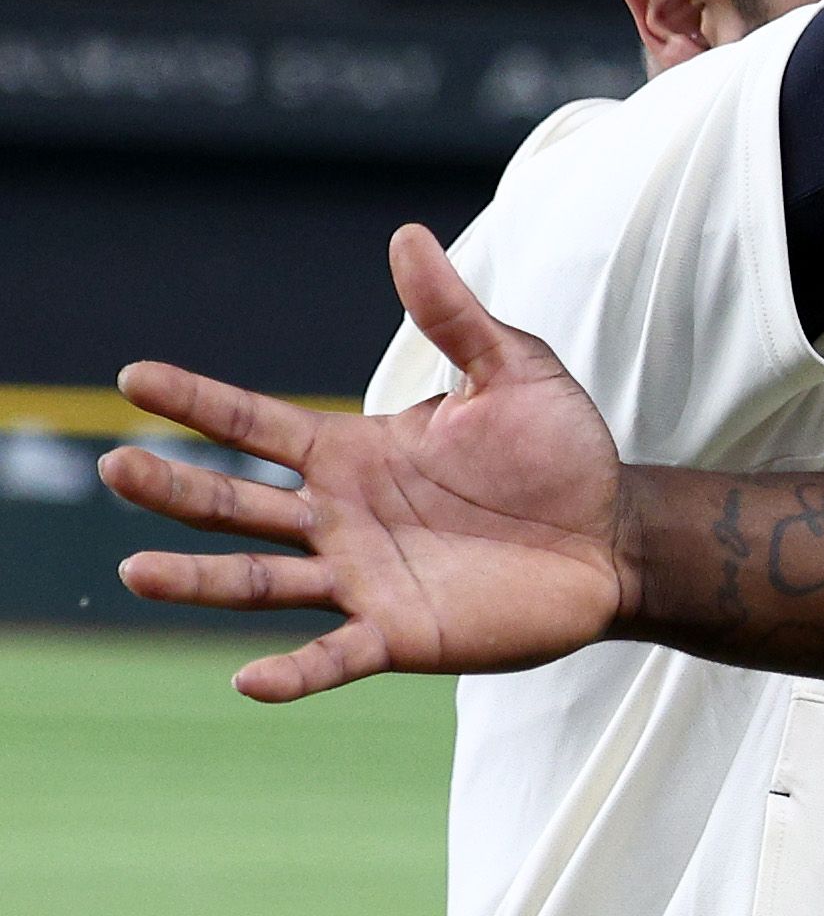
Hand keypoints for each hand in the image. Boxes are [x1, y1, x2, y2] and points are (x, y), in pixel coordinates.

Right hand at [101, 225, 632, 701]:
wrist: (616, 537)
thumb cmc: (561, 453)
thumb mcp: (513, 372)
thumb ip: (454, 317)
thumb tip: (409, 236)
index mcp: (351, 451)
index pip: (252, 424)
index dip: (195, 401)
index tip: (133, 379)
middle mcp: (338, 515)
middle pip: (233, 503)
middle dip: (173, 487)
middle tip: (114, 468)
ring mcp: (361, 577)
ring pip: (259, 581)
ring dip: (196, 580)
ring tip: (134, 571)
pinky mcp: (399, 635)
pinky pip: (333, 656)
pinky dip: (292, 671)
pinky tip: (248, 679)